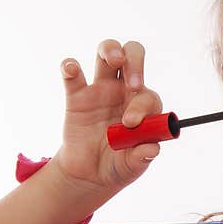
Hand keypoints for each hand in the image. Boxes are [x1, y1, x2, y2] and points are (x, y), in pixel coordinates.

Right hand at [54, 39, 165, 194]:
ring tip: (114, 60)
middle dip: (136, 63)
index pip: (148, 95)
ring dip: (111, 49)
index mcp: (143, 107)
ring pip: (106, 52)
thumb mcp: (131, 167)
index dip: (142, 105)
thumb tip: (152, 149)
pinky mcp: (76, 95)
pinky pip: (72, 74)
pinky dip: (70, 66)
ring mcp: (100, 90)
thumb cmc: (117, 165)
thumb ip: (142, 157)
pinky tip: (72, 69)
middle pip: (133, 57)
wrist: (89, 174)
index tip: (131, 123)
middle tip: (132, 85)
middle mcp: (124, 91)